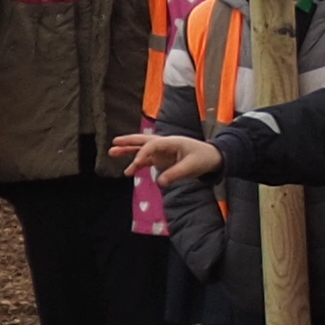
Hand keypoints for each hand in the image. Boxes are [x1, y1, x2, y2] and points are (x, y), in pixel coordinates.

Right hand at [109, 129, 227, 188]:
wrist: (212, 157)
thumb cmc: (203, 158)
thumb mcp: (191, 167)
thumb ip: (175, 174)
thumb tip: (160, 183)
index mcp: (172, 142)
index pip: (153, 145)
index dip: (143, 153)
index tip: (137, 163)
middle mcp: (165, 144)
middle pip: (144, 141)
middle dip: (129, 141)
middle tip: (114, 142)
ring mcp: (162, 151)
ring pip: (142, 149)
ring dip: (128, 151)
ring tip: (112, 152)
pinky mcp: (162, 159)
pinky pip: (147, 160)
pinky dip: (137, 164)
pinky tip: (128, 171)